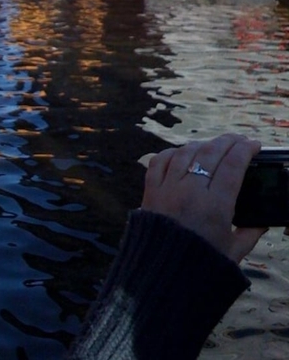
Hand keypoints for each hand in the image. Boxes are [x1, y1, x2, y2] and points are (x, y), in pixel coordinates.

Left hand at [141, 133, 265, 262]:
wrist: (161, 276)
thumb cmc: (200, 266)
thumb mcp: (233, 253)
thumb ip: (250, 233)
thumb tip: (264, 221)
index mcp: (215, 206)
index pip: (233, 166)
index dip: (245, 150)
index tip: (254, 144)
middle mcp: (191, 191)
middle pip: (211, 153)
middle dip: (228, 141)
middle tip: (238, 140)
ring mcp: (168, 188)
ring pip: (186, 152)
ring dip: (203, 144)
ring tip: (214, 145)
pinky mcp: (150, 190)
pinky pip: (160, 160)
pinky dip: (173, 152)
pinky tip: (183, 153)